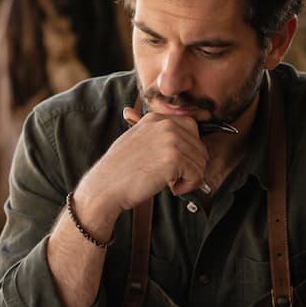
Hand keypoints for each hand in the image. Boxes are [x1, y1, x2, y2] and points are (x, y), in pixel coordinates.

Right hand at [78, 107, 207, 218]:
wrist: (105, 187)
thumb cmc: (118, 171)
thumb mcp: (136, 140)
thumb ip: (155, 135)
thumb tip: (179, 141)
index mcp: (156, 118)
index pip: (191, 128)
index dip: (188, 149)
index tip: (176, 164)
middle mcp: (165, 125)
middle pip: (199, 145)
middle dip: (192, 165)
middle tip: (176, 177)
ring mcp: (170, 140)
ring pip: (200, 161)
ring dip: (190, 177)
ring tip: (172, 184)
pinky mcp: (174, 158)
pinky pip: (197, 174)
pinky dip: (189, 186)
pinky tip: (172, 188)